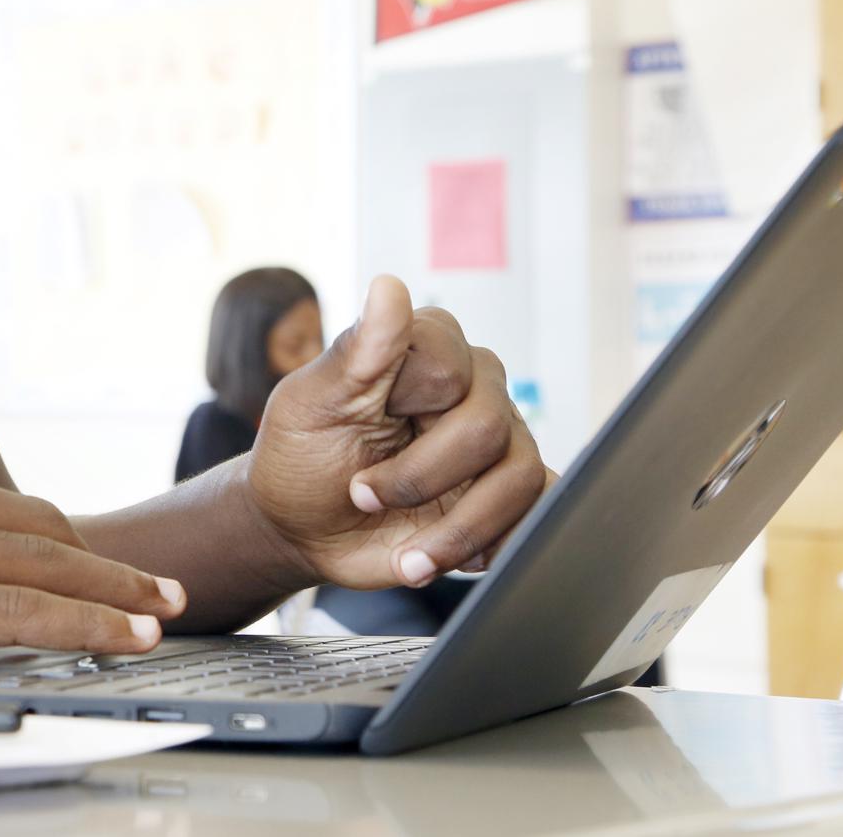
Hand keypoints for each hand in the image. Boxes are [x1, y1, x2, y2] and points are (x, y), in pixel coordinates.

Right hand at [0, 450, 186, 683]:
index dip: (51, 536)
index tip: (86, 557)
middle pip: (38, 524)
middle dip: (105, 556)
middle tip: (155, 581)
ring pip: (48, 563)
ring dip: (117, 589)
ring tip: (165, 609)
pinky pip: (26, 612)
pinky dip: (89, 623)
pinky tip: (126, 637)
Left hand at [249, 276, 552, 589]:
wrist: (302, 527)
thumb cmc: (301, 454)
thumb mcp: (310, 403)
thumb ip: (357, 350)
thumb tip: (389, 286)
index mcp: (424, 346)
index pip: (449, 365)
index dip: (403, 407)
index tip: (354, 427)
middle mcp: (473, 386)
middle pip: (486, 427)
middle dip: (418, 478)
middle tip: (362, 496)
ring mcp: (498, 441)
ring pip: (521, 476)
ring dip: (455, 529)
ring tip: (407, 556)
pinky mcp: (509, 495)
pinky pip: (542, 513)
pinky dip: (493, 546)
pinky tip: (442, 557)